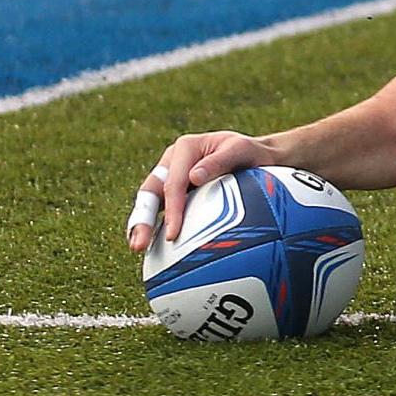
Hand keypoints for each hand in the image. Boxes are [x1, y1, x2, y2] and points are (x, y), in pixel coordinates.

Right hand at [126, 131, 279, 252]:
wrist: (257, 156)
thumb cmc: (250, 152)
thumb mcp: (241, 150)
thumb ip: (220, 160)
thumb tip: (194, 177)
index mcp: (186, 148)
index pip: (173, 182)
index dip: (171, 209)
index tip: (172, 233)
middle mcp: (173, 161)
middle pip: (151, 191)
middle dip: (141, 219)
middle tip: (138, 245)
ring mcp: (171, 177)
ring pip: (150, 202)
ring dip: (141, 225)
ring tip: (137, 248)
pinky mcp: (174, 192)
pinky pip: (160, 209)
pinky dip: (154, 226)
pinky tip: (151, 247)